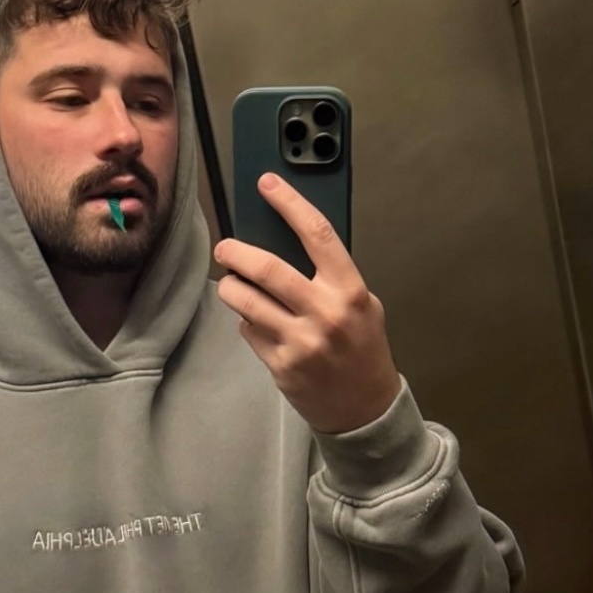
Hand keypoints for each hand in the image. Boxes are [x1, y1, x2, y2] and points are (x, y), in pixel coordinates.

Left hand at [213, 173, 401, 434]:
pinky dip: (246, 322)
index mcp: (349, 291)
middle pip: (267, 269)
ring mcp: (300, 342)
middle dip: (235, 252)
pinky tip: (256, 322)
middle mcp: (324, 314)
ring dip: (230, 287)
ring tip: (231, 284)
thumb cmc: (363, 350)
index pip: (317, 234)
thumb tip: (290, 242)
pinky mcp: (281, 365)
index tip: (267, 184)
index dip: (289, 203)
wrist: (366, 409)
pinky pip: (248, 331)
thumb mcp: (363, 306)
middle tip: (226, 249)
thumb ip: (332, 277)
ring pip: (246, 301)